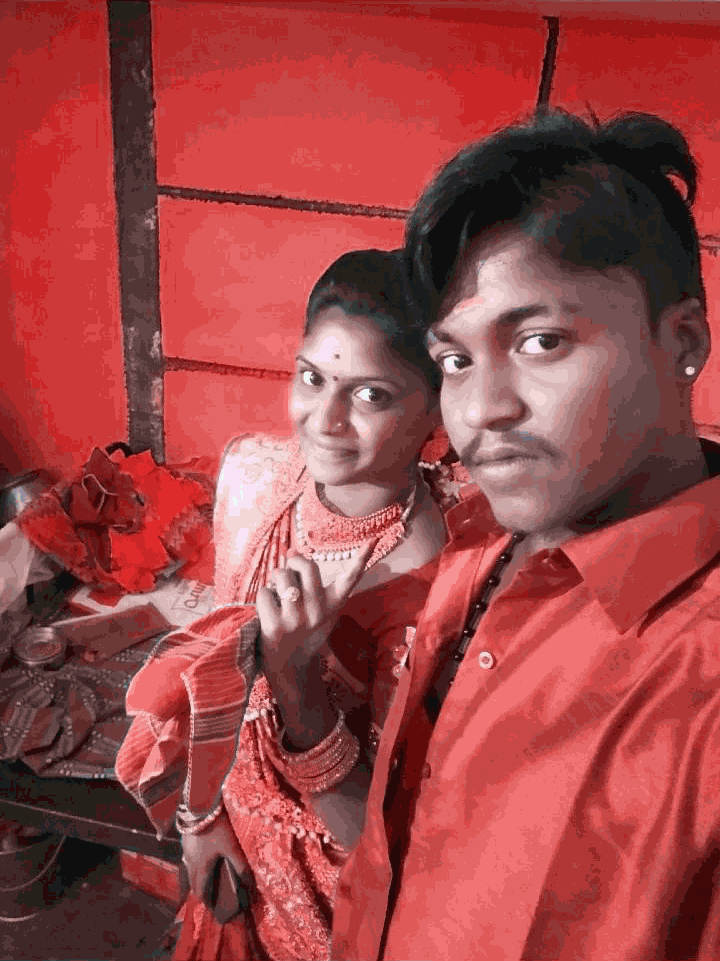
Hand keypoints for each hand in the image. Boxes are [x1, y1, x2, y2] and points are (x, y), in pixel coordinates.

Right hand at [181, 806, 254, 907]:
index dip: (207, 900)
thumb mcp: (232, 847)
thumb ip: (241, 866)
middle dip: (200, 890)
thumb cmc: (217, 828)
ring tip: (205, 877)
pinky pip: (188, 857)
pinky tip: (200, 855)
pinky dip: (194, 862)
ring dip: (196, 877)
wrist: (200, 806)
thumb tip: (251, 886)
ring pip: (189, 869)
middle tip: (208, 895)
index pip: (202, 890)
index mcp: (202, 867)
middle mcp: (191, 861)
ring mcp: (186, 849)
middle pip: (193, 881)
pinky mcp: (186, 838)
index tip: (211, 907)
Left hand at [256, 538, 376, 677]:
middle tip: (289, 565)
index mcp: (332, 606)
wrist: (290, 669)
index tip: (372, 541)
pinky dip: (264, 597)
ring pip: (282, 576)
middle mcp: (317, 612)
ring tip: (277, 592)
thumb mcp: (321, 612)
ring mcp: (296, 620)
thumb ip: (310, 585)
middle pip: (308, 566)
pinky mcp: (274, 627)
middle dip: (294, 559)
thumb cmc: (304, 632)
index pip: (349, 580)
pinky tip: (269, 609)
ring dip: (275, 578)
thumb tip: (291, 551)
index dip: (360, 560)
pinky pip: (265, 593)